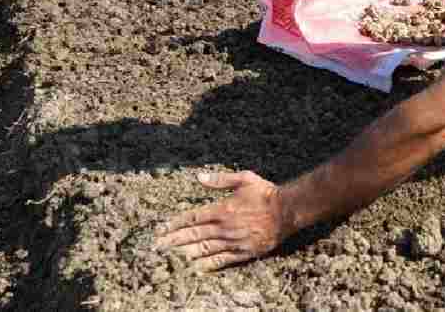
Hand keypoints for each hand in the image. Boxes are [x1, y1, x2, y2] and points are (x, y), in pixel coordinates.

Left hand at [154, 171, 291, 271]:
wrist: (287, 211)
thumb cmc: (265, 192)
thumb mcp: (244, 179)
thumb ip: (220, 180)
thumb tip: (198, 177)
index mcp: (222, 209)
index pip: (192, 217)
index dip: (175, 223)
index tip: (161, 228)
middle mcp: (224, 227)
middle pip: (193, 235)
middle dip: (173, 241)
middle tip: (157, 246)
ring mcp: (233, 241)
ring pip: (204, 249)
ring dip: (185, 253)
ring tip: (171, 257)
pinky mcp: (243, 252)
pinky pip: (221, 260)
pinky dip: (207, 264)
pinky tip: (196, 267)